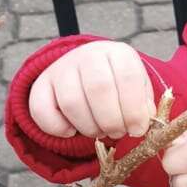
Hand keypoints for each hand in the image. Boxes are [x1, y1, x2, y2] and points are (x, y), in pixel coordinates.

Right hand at [28, 42, 155, 139]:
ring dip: (89, 127)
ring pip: (72, 102)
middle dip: (111, 121)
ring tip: (99, 132)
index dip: (134, 109)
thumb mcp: (139, 90)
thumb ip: (144, 106)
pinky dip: (58, 128)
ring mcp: (62, 68)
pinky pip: (42, 111)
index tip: (137, 130)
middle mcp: (88, 55)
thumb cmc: (119, 86)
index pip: (128, 77)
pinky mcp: (41, 84)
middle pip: (99, 89)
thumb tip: (142, 123)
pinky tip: (72, 131)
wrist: (86, 72)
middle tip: (117, 133)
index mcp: (118, 53)